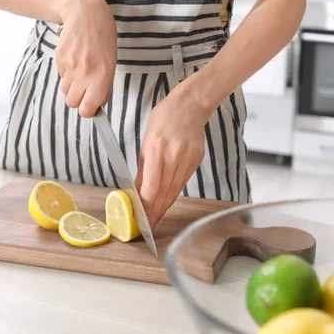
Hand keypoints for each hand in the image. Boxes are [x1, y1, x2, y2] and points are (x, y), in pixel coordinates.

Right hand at [57, 0, 116, 117]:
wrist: (87, 16)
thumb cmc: (103, 42)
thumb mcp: (111, 66)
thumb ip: (104, 88)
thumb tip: (96, 105)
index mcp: (101, 78)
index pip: (86, 109)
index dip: (87, 111)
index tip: (90, 107)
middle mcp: (84, 74)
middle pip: (71, 103)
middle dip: (77, 100)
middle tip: (84, 90)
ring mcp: (70, 67)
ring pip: (64, 91)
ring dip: (71, 87)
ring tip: (80, 72)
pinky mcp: (59, 59)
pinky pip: (61, 76)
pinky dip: (67, 74)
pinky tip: (75, 61)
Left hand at [135, 84, 212, 228]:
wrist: (190, 106)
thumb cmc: (164, 119)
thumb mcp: (147, 141)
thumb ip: (142, 169)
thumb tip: (136, 193)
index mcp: (157, 149)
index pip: (152, 185)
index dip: (147, 205)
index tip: (141, 218)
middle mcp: (173, 156)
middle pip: (164, 192)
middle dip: (155, 212)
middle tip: (148, 227)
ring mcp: (187, 159)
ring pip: (175, 190)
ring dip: (164, 207)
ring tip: (156, 220)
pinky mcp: (196, 161)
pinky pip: (182, 182)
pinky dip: (173, 194)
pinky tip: (166, 203)